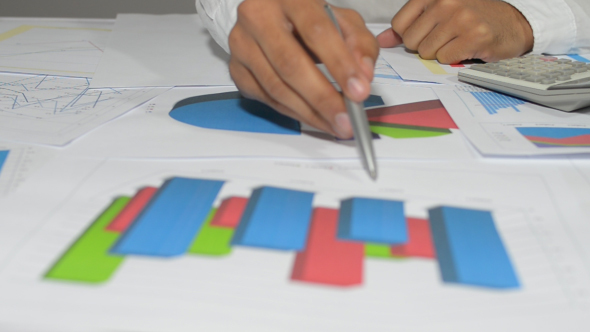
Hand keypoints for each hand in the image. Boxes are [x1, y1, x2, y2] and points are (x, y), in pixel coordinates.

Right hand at [228, 0, 378, 137]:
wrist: (269, 14)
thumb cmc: (308, 18)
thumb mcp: (341, 20)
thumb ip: (359, 43)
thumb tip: (363, 75)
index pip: (316, 31)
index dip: (339, 63)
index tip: (359, 91)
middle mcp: (259, 17)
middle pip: (291, 64)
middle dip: (323, 98)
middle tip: (346, 120)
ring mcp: (242, 44)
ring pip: (276, 87)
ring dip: (309, 112)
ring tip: (335, 125)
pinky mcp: (236, 68)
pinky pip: (266, 98)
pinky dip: (293, 113)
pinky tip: (314, 118)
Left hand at [376, 0, 533, 62]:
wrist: (512, 23)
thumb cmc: (472, 17)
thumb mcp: (439, 13)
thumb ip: (409, 25)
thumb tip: (382, 40)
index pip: (399, 24)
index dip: (410, 35)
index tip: (427, 32)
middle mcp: (446, 1)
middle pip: (411, 40)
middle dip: (424, 46)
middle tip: (445, 38)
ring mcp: (461, 18)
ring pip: (427, 52)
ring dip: (440, 53)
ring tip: (456, 41)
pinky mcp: (474, 36)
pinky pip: (445, 58)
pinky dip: (454, 58)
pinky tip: (466, 47)